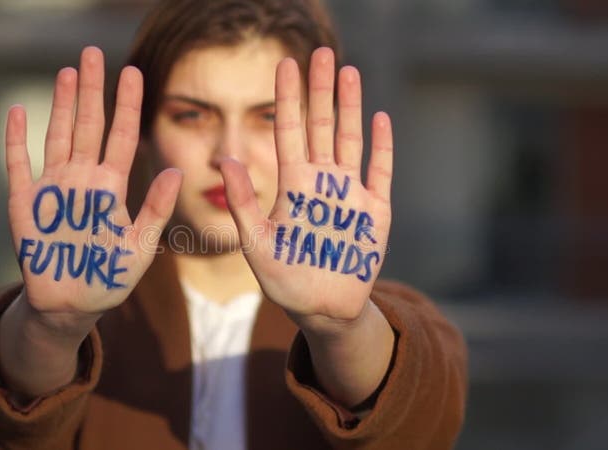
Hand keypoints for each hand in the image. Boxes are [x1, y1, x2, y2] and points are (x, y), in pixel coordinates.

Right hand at [5, 47, 181, 333]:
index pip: (122, 136)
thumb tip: (177, 171)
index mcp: (111, 188)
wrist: (70, 306)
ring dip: (60, 105)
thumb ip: (155, 210)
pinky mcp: (24, 203)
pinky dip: (16, 139)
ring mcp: (53, 188)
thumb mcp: (139, 246)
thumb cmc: (109, 278)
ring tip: (67, 72)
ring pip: (57, 136)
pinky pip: (18, 165)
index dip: (127, 105)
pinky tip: (17, 112)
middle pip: (88, 126)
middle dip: (91, 91)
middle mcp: (83, 180)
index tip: (132, 73)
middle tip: (93, 54)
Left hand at [220, 47, 392, 328]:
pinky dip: (381, 146)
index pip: (288, 131)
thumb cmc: (284, 280)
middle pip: (320, 126)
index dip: (287, 98)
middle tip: (322, 53)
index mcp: (292, 187)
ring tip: (348, 72)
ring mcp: (350, 193)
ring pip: (349, 139)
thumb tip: (226, 159)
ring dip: (350, 107)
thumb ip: (244, 202)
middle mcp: (321, 182)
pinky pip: (380, 171)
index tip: (285, 63)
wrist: (322, 310)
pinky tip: (380, 118)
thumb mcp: (257, 244)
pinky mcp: (375, 211)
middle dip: (320, 90)